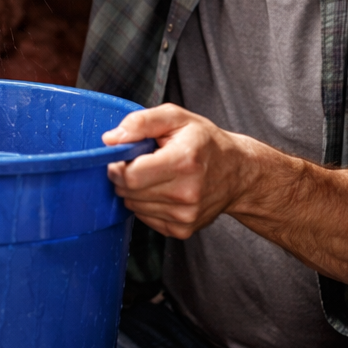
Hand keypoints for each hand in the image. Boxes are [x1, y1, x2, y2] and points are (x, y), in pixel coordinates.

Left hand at [103, 105, 245, 238]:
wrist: (237, 173)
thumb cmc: (205, 142)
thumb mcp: (176, 118)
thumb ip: (140, 122)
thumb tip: (110, 140)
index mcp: (183, 161)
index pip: (130, 175)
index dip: (118, 165)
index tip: (124, 157)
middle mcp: (186, 193)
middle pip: (129, 192)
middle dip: (125, 176)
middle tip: (142, 163)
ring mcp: (185, 215)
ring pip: (134, 206)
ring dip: (136, 191)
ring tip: (157, 176)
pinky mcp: (183, 230)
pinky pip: (145, 218)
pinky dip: (147, 204)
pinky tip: (164, 190)